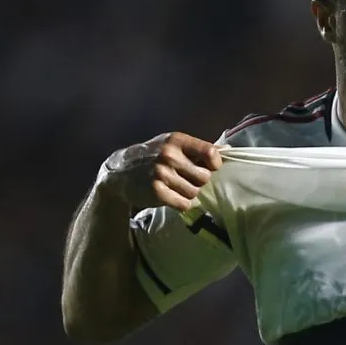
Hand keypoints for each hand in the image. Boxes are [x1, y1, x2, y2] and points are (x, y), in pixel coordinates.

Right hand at [97, 132, 222, 211]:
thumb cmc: (152, 156)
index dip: (214, 164)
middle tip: (187, 180)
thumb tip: (226, 151)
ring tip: (176, 187)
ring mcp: (162, 174)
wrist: (119, 173)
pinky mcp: (157, 192)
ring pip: (195, 192)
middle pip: (204, 177)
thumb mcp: (171, 144)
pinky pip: (184, 204)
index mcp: (176, 140)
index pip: (210, 152)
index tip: (209, 167)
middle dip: (199, 181)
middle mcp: (169, 155)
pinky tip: (171, 196)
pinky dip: (181, 203)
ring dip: (189, 193)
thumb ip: (196, 148)